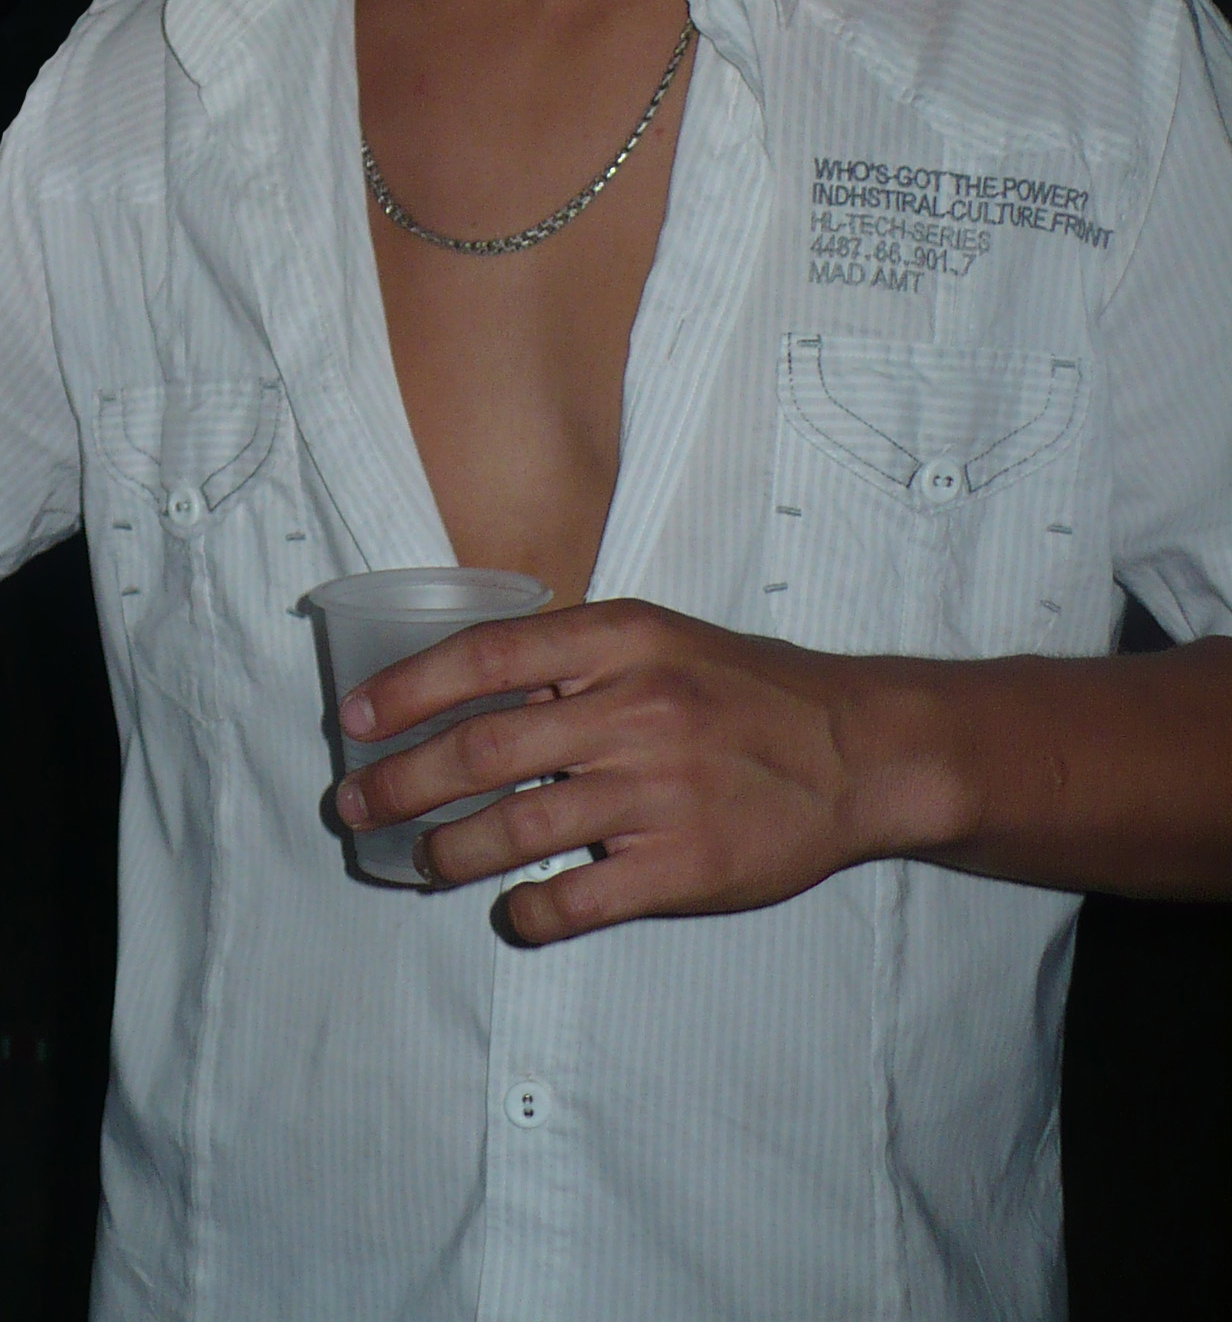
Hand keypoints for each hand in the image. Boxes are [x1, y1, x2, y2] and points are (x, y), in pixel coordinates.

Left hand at [334, 599, 954, 943]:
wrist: (857, 749)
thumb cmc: (746, 691)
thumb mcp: (663, 641)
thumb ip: (575, 662)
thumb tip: (468, 690)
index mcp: (622, 641)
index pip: (488, 657)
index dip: (408, 688)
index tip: (354, 717)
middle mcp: (634, 709)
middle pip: (483, 750)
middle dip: (400, 782)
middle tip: (353, 804)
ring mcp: (658, 792)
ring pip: (516, 832)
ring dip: (448, 852)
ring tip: (422, 861)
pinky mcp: (681, 866)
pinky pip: (575, 900)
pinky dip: (527, 912)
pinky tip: (510, 911)